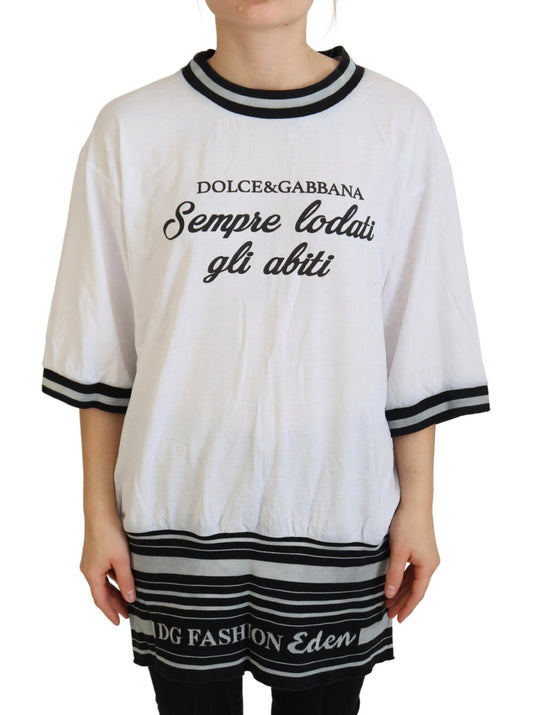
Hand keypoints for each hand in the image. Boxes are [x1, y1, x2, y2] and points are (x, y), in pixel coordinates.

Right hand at [80, 516, 135, 625]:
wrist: (100, 512)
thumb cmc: (109, 534)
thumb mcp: (121, 559)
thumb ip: (126, 580)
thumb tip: (130, 599)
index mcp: (92, 574)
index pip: (100, 600)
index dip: (110, 612)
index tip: (118, 622)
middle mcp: (88, 569)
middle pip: (101, 592)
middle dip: (114, 604)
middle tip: (127, 614)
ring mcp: (91, 561)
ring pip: (103, 582)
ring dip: (114, 592)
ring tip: (127, 601)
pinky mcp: (95, 553)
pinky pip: (104, 573)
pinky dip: (113, 580)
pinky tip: (123, 580)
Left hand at [384, 503, 439, 622]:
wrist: (414, 502)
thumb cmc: (407, 525)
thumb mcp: (398, 552)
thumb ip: (394, 574)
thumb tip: (390, 594)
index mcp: (428, 566)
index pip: (417, 594)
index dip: (407, 607)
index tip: (397, 619)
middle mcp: (430, 563)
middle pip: (415, 588)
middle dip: (402, 601)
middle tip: (388, 613)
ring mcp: (426, 556)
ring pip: (413, 579)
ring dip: (401, 590)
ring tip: (388, 602)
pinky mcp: (421, 549)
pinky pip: (412, 570)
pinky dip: (403, 579)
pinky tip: (395, 584)